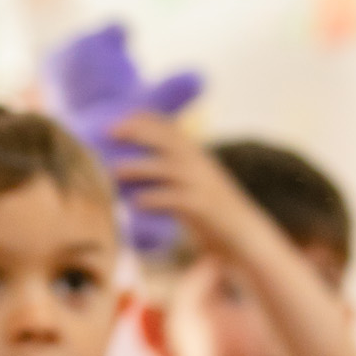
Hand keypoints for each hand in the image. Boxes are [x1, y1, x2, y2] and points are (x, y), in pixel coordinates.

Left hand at [110, 112, 287, 263]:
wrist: (245, 237)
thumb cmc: (213, 217)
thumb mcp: (192, 189)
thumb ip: (170, 178)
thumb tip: (135, 173)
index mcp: (198, 158)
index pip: (171, 129)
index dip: (146, 119)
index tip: (120, 117)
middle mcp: (201, 166)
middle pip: (169, 140)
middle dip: (140, 132)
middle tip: (110, 131)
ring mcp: (204, 185)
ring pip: (170, 167)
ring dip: (142, 166)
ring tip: (116, 170)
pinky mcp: (204, 207)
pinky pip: (176, 199)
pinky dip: (155, 198)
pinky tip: (136, 202)